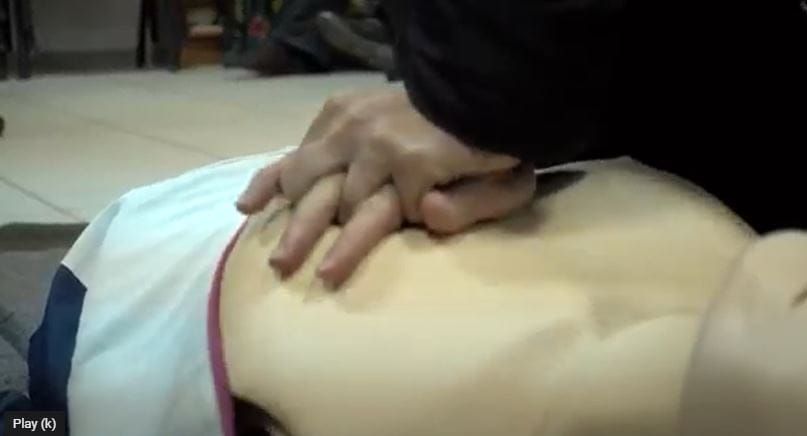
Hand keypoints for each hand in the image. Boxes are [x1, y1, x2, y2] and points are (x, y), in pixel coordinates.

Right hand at [237, 89, 534, 285]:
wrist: (477, 91)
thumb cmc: (493, 149)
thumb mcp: (507, 184)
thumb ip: (472, 206)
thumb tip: (422, 211)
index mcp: (412, 162)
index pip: (372, 216)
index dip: (352, 249)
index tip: (328, 278)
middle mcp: (373, 142)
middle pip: (330, 200)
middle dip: (305, 236)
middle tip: (283, 267)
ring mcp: (350, 125)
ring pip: (305, 175)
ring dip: (289, 212)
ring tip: (273, 248)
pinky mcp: (337, 113)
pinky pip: (297, 147)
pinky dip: (271, 175)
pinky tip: (248, 203)